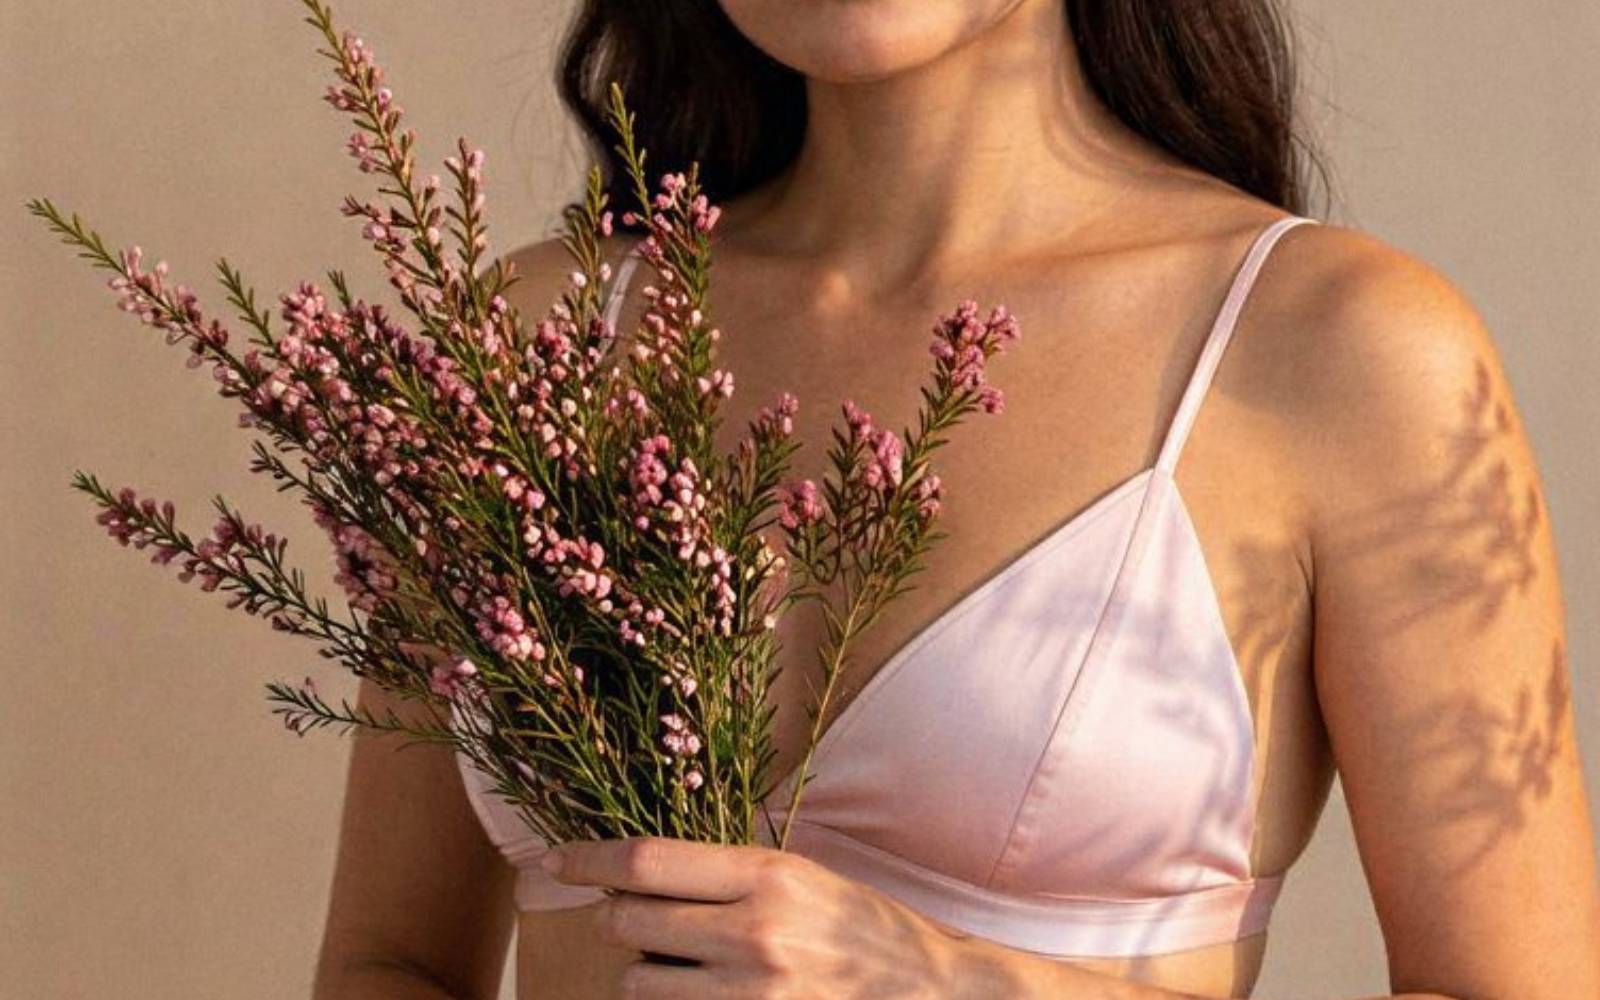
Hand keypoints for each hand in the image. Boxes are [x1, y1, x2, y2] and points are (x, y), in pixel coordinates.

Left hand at [545, 835, 964, 998]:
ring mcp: (751, 995)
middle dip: (622, 920)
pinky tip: (703, 992)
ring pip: (638, 984)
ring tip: (690, 966)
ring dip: (647, 973)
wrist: (931, 994)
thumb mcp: (801, 878)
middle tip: (645, 920)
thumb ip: (727, 874)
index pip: (646, 862)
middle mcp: (753, 934)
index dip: (588, 859)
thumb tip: (638, 872)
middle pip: (628, 924)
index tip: (555, 859)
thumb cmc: (862, 928)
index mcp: (767, 876)